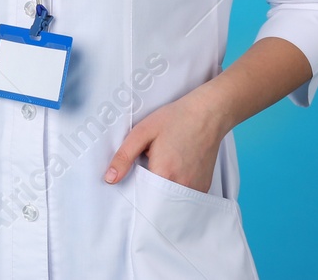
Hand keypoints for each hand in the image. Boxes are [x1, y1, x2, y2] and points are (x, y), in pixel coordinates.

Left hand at [105, 88, 231, 191]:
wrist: (207, 114)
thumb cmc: (175, 120)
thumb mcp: (142, 132)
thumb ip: (124, 156)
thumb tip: (110, 179)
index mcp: (164, 173)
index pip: (143, 199)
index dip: (134, 193)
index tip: (130, 182)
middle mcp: (182, 186)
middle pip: (157, 202)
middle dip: (147, 193)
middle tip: (146, 169)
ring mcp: (196, 188)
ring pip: (171, 201)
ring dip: (161, 193)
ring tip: (161, 167)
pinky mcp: (204, 187)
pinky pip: (184, 198)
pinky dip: (175, 190)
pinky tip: (174, 171)